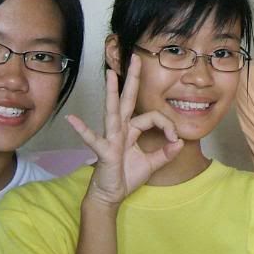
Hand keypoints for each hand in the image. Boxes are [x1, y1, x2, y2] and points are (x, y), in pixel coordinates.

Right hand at [67, 56, 183, 207]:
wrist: (110, 195)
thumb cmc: (126, 176)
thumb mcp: (151, 164)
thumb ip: (166, 153)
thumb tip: (180, 142)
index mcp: (132, 130)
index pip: (153, 117)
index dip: (167, 126)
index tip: (175, 140)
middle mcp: (120, 129)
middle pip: (128, 100)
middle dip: (132, 79)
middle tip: (136, 58)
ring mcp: (111, 138)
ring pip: (112, 111)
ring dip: (111, 92)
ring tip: (109, 74)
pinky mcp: (104, 151)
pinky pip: (93, 138)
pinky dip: (82, 129)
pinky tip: (73, 119)